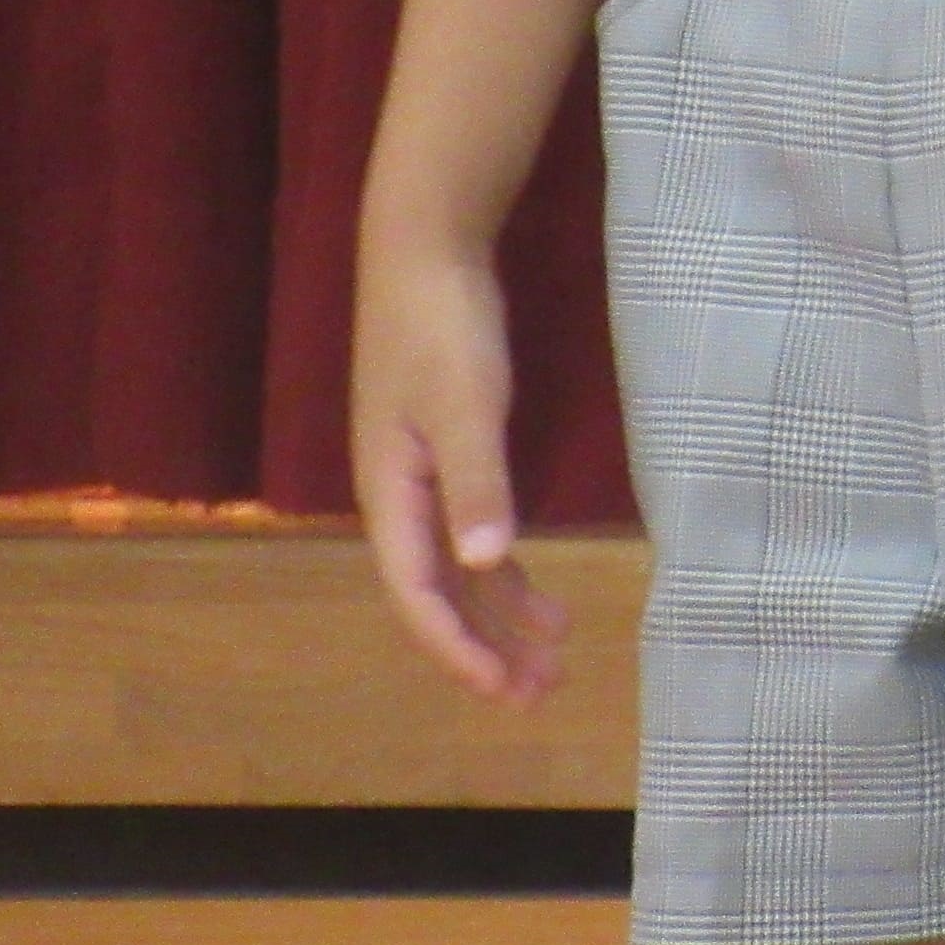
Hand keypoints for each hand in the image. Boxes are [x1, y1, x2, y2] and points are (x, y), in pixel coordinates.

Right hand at [351, 229, 570, 702]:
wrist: (425, 251)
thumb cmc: (442, 324)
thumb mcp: (465, 402)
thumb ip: (477, 480)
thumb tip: (483, 562)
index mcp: (392, 494)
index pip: (419, 595)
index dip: (457, 649)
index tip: (503, 690)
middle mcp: (400, 497)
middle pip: (439, 594)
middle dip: (484, 647)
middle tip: (539, 693)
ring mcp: (421, 476)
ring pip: (458, 567)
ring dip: (499, 613)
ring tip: (552, 656)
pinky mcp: (447, 451)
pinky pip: (471, 530)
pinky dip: (502, 566)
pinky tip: (535, 588)